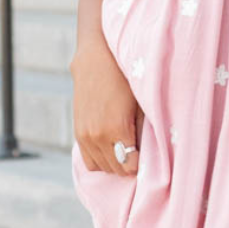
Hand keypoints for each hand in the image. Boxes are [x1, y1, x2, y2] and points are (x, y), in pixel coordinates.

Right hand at [72, 40, 145, 174]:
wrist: (98, 57)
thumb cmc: (126, 76)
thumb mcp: (142, 103)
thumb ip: (144, 132)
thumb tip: (150, 155)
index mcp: (116, 129)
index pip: (130, 167)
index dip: (142, 165)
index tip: (150, 158)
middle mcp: (97, 136)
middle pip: (117, 170)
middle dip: (130, 164)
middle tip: (141, 153)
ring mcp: (84, 136)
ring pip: (103, 167)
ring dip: (116, 163)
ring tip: (127, 149)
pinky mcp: (78, 133)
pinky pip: (89, 161)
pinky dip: (101, 159)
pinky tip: (113, 148)